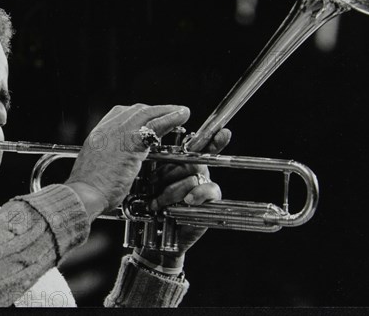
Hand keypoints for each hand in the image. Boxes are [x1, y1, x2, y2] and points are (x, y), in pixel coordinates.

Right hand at [65, 104, 189, 220]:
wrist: (83, 194)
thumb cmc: (89, 189)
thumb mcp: (96, 167)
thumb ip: (109, 159)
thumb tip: (120, 162)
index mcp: (98, 134)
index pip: (120, 114)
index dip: (138, 114)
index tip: (150, 117)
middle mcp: (107, 129)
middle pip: (135, 110)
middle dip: (155, 110)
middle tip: (171, 112)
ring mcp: (118, 132)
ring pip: (146, 113)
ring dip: (166, 111)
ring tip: (181, 112)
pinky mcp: (130, 142)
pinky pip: (154, 125)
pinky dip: (170, 119)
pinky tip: (180, 117)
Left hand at [136, 128, 231, 268]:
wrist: (152, 236)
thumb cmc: (147, 203)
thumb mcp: (145, 179)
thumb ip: (153, 159)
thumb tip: (152, 138)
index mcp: (179, 160)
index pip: (196, 143)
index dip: (211, 137)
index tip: (223, 132)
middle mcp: (193, 170)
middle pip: (193, 158)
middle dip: (170, 172)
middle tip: (153, 184)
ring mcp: (202, 184)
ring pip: (196, 174)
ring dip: (174, 189)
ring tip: (158, 203)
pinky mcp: (209, 201)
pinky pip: (210, 189)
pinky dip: (197, 194)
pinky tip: (187, 202)